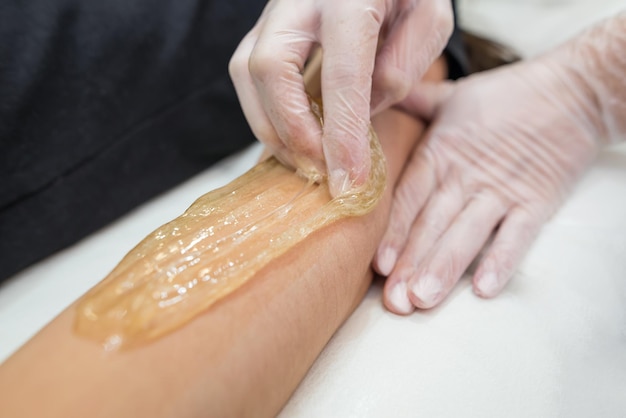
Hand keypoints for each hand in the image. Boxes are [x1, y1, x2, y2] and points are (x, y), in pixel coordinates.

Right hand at [229, 0, 452, 195]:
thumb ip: (405, 61)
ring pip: (247, 73)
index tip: (348, 180)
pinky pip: (247, 75)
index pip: (342, 74)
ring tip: (307, 163)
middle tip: (321, 171)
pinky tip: (293, 138)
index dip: (342, 134)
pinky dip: (266, 115)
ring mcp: (274, 12)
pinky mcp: (263, 28)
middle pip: (271, 68)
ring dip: (273, 129)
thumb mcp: (430, 15)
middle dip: (292, 132)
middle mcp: (300, 0)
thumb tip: (362, 112)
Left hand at [373, 56, 603, 312]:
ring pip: (468, 233)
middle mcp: (466, 176)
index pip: (409, 198)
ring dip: (445, 267)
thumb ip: (412, 102)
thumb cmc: (504, 96)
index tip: (379, 265)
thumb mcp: (450, 96)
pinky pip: (518, 235)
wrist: (572, 91)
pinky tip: (484, 288)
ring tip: (425, 299)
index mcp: (440, 153)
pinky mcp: (537, 201)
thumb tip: (374, 91)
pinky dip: (502, 260)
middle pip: (433, 224)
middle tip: (395, 301)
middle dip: (412, 263)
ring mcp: (502, 190)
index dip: (394, 231)